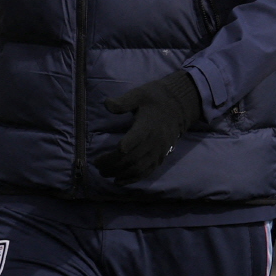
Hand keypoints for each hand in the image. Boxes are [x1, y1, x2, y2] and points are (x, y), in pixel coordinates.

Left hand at [95, 70, 201, 184]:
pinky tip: (120, 181)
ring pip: (138, 169)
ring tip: (105, 174)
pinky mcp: (161, 156)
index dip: (110, 157)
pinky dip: (133, 179)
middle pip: (130, 161)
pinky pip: (147, 172)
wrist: (178, 106)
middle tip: (98, 167)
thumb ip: (123, 102)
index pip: (126, 148)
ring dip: (120, 175)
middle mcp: (153, 143)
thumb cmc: (155, 98)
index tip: (97, 159)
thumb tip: (106, 104)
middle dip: (112, 167)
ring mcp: (158, 151)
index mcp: (146, 128)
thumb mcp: (138, 94)